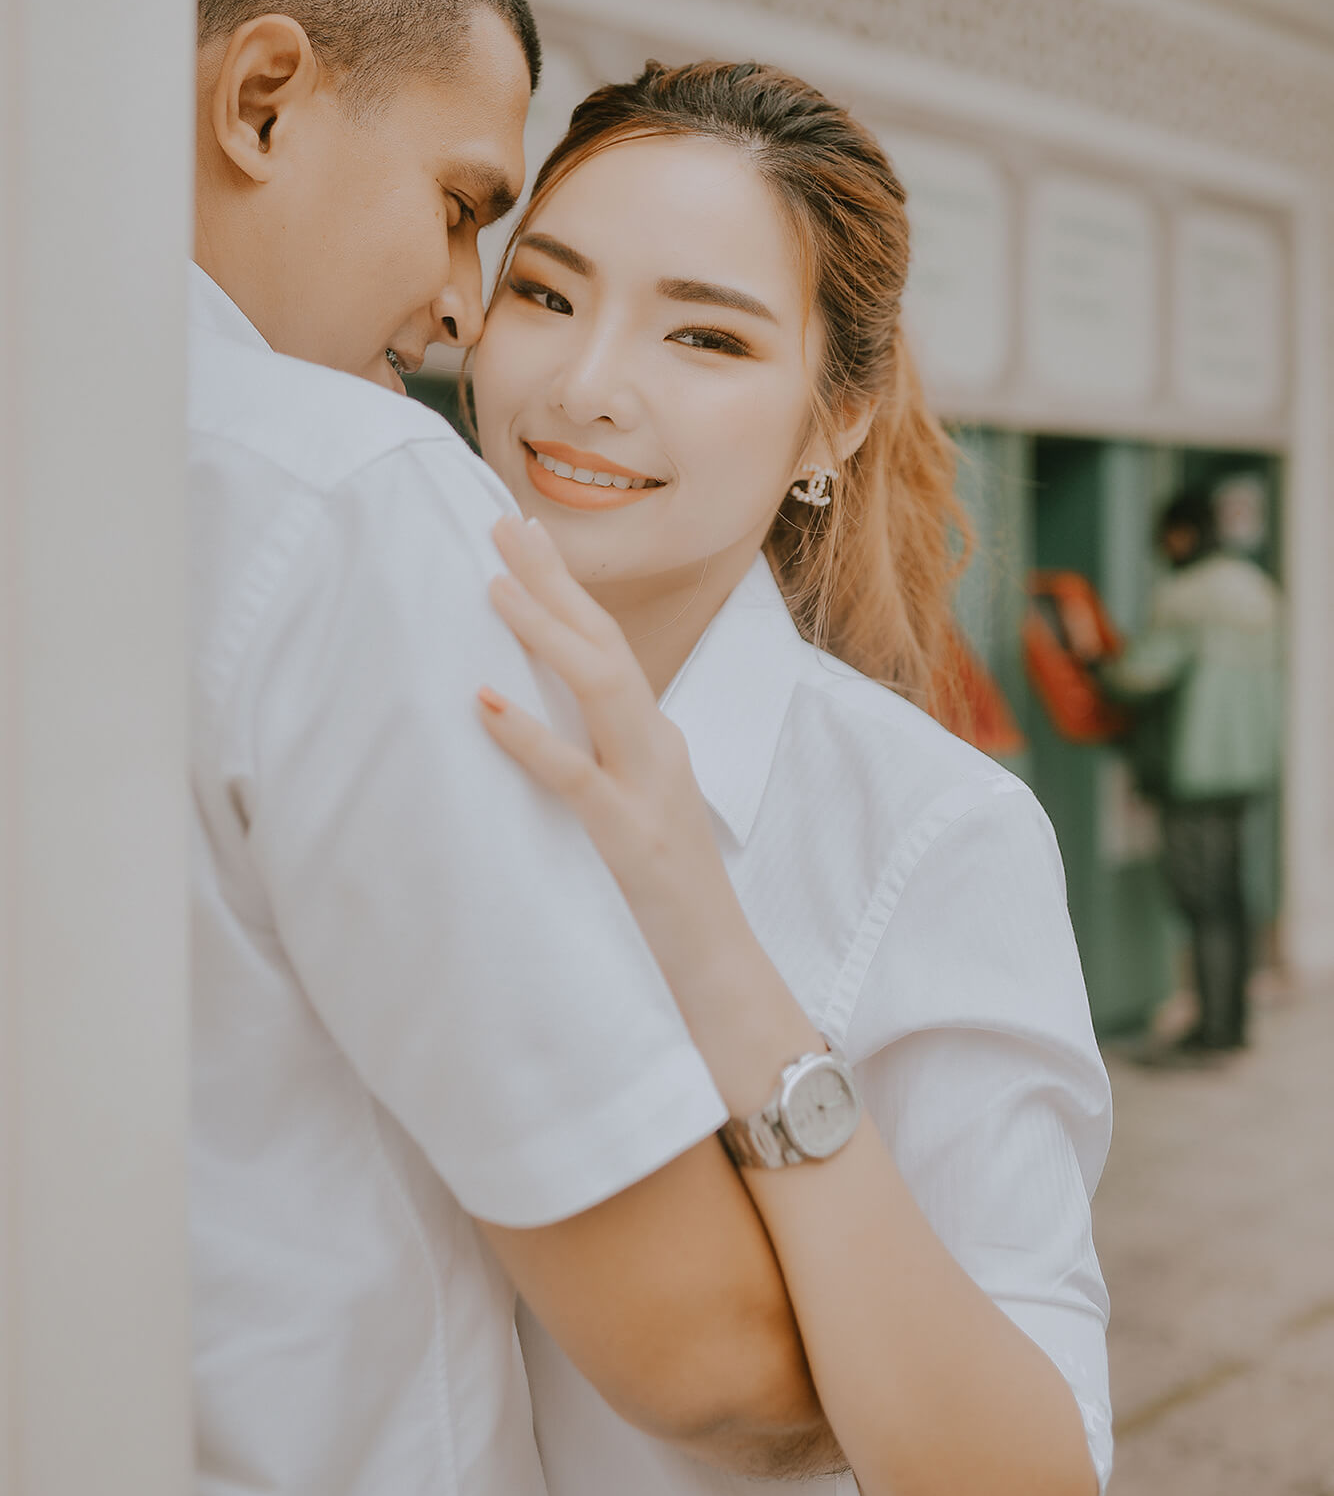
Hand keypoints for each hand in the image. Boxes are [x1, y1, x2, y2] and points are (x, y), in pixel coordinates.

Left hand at [478, 515, 820, 1110]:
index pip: (609, 645)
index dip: (565, 589)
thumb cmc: (668, 896)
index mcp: (655, 739)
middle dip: (554, 580)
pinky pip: (576, 774)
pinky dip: (528, 735)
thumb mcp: (634, 809)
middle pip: (606, 644)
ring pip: (601, 688)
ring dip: (545, 631)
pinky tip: (484, 703)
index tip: (523, 537)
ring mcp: (650, 787)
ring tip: (493, 586)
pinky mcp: (631, 837)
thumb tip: (539, 718)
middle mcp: (658, 747)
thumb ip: (600, 759)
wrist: (719, 972)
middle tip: (501, 523)